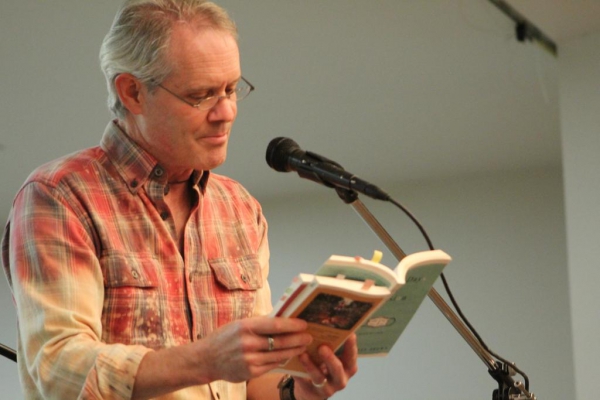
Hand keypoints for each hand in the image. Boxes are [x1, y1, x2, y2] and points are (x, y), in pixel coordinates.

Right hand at [198, 316, 312, 382]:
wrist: (206, 359)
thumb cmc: (225, 337)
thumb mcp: (239, 324)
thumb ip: (260, 323)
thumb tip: (283, 319)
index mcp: (245, 326)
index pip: (275, 325)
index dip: (292, 325)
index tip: (304, 324)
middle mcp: (248, 343)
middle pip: (280, 341)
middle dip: (298, 339)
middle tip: (309, 336)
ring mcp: (249, 359)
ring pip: (279, 355)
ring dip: (294, 350)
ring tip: (303, 346)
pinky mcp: (250, 372)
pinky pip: (272, 365)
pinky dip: (282, 360)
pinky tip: (289, 355)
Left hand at [293, 334, 357, 399]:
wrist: (311, 387)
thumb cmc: (323, 364)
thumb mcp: (330, 356)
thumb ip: (330, 344)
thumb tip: (323, 322)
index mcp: (348, 367)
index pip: (352, 356)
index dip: (351, 346)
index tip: (349, 333)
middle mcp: (341, 378)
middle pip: (338, 369)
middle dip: (330, 358)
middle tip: (322, 347)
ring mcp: (327, 388)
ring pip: (319, 377)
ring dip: (311, 365)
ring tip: (303, 354)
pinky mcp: (312, 392)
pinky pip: (305, 381)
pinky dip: (299, 371)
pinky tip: (295, 361)